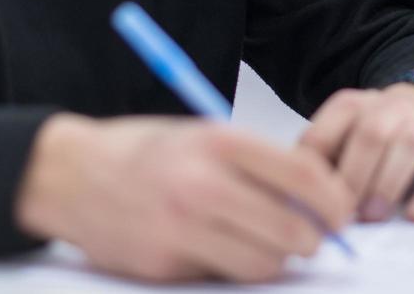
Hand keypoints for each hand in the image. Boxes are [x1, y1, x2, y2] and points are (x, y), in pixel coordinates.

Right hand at [15, 114, 352, 282]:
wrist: (70, 175)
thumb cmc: (143, 151)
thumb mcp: (203, 136)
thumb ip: (257, 164)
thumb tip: (315, 199)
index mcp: (218, 141)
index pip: (303, 174)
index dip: (335, 199)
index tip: (343, 211)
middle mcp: (201, 184)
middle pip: (291, 228)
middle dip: (312, 238)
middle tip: (312, 236)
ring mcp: (181, 229)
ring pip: (264, 263)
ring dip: (276, 259)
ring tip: (266, 242)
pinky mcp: (165, 265)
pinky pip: (224, 277)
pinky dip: (234, 269)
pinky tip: (221, 248)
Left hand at [299, 83, 413, 223]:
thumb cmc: (380, 131)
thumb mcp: (346, 133)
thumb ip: (325, 160)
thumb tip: (299, 202)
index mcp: (352, 105)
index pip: (326, 131)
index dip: (315, 169)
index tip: (311, 200)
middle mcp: (390, 106)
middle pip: (370, 135)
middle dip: (354, 176)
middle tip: (344, 213)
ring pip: (407, 145)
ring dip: (387, 184)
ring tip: (373, 216)